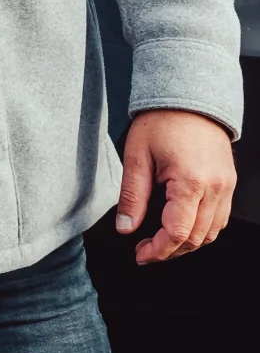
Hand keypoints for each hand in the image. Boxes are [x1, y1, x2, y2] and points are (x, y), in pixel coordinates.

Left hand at [115, 109, 235, 263]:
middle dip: (169, 251)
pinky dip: (201, 230)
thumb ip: (132, 196)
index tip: (140, 255)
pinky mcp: (228, 182)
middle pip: (196, 238)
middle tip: (145, 251)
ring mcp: (225, 186)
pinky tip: (180, 226)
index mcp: (191, 182)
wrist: (190, 98)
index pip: (178, 233)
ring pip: (211, 233)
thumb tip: (125, 227)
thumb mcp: (136, 156)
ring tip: (160, 242)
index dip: (157, 251)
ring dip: (187, 244)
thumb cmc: (162, 122)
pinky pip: (219, 218)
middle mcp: (215, 187)